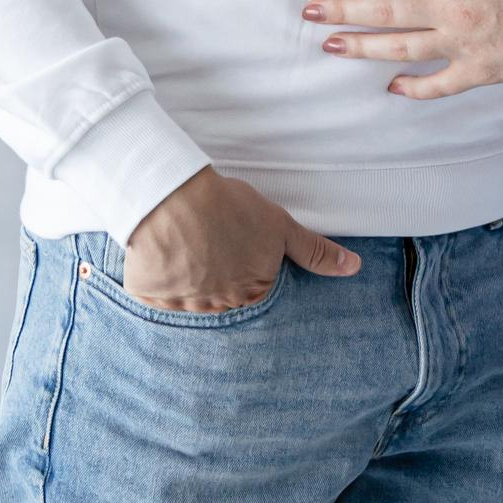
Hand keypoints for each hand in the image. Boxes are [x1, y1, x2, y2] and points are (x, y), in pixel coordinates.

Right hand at [123, 168, 359, 310]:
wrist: (175, 196)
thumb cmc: (230, 208)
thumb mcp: (280, 226)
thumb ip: (315, 252)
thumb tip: (353, 268)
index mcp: (251, 293)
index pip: (252, 290)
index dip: (242, 263)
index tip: (232, 244)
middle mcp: (218, 306)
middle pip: (218, 296)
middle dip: (214, 272)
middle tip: (207, 242)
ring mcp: (182, 303)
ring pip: (185, 295)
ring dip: (184, 274)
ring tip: (184, 242)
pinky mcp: (148, 293)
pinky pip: (152, 291)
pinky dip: (154, 272)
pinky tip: (160, 250)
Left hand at [305, 0, 502, 100]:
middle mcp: (455, 11)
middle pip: (387, 11)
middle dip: (343, 12)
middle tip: (310, 12)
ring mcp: (466, 46)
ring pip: (401, 49)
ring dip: (362, 48)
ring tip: (330, 46)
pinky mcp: (481, 73)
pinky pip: (438, 85)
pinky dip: (413, 88)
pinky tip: (390, 86)